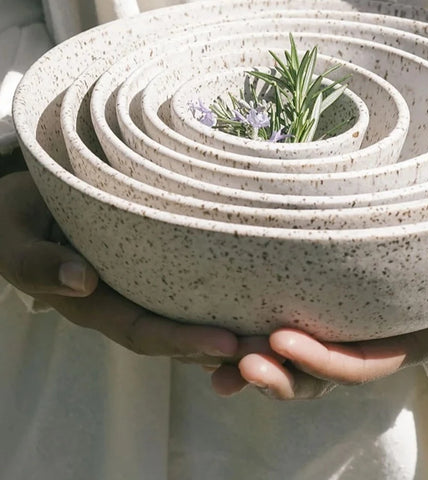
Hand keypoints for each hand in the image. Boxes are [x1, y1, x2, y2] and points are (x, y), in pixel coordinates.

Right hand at [0, 171, 251, 363]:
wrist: (26, 201)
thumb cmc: (16, 217)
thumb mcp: (13, 238)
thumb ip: (37, 262)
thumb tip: (80, 281)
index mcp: (93, 305)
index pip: (144, 332)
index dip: (183, 341)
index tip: (228, 344)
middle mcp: (124, 301)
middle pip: (179, 333)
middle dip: (225, 346)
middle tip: (274, 346)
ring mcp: (144, 284)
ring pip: (192, 313)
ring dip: (235, 325)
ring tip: (281, 328)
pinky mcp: (160, 263)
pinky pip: (193, 285)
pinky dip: (225, 295)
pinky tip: (259, 292)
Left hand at [211, 249, 427, 398]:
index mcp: (409, 341)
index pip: (361, 365)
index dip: (323, 362)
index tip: (283, 339)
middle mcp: (374, 333)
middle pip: (317, 368)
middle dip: (276, 370)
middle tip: (236, 355)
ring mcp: (351, 312)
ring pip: (297, 346)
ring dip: (257, 351)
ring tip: (213, 349)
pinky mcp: (334, 283)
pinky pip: (294, 305)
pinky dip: (256, 313)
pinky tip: (221, 307)